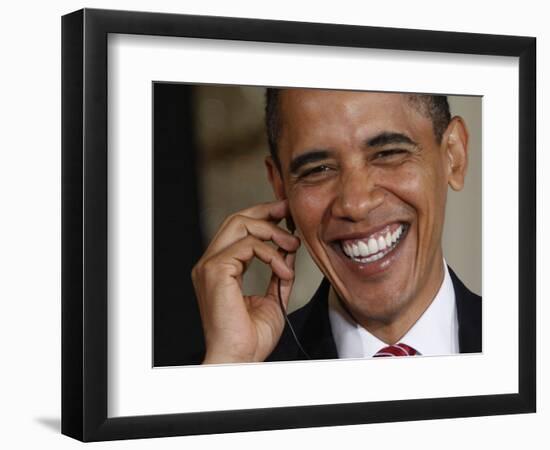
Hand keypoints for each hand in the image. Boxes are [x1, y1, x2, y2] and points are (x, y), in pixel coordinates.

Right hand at [191, 200, 300, 363]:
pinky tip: (284, 271)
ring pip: (241, 225)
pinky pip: (248, 245)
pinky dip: (272, 254)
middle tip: (289, 212)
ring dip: (273, 232)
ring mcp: (210, 266)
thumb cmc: (251, 337)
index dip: (262, 216)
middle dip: (266, 211)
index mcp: (220, 269)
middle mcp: (210, 263)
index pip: (238, 229)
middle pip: (236, 219)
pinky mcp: (216, 270)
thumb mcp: (273, 297)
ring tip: (293, 246)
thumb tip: (289, 251)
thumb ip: (278, 272)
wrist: (240, 359)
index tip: (285, 214)